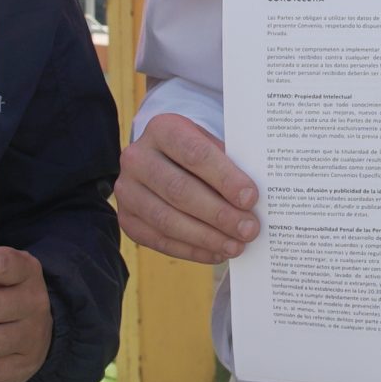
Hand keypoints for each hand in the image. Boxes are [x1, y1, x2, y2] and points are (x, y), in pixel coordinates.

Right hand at [114, 112, 258, 263]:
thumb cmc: (197, 154)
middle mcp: (137, 158)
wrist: (162, 160)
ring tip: (236, 245)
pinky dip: (192, 250)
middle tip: (249, 229)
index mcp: (162, 129)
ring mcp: (127, 190)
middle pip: (179, 190)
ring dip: (206, 237)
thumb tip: (253, 201)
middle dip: (219, 214)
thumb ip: (229, 166)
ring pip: (167, 220)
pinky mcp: (127, 219)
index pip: (194, 154)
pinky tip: (217, 252)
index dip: (224, 178)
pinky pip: (159, 240)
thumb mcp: (211, 145)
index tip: (251, 198)